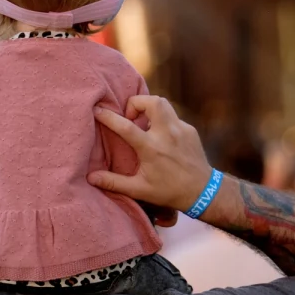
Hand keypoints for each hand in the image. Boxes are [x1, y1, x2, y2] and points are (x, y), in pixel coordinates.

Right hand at [88, 96, 211, 213]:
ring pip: (163, 103)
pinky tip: (160, 135)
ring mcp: (181, 130)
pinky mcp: (190, 130)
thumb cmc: (169, 191)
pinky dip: (162, 120)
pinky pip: (172, 116)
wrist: (204, 192)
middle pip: (151, 102)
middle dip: (136, 103)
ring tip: (143, 123)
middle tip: (130, 117)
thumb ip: (114, 182)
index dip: (109, 116)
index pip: (126, 126)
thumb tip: (90, 178)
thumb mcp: (140, 190)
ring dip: (149, 107)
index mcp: (151, 148)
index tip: (97, 110)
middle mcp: (167, 135)